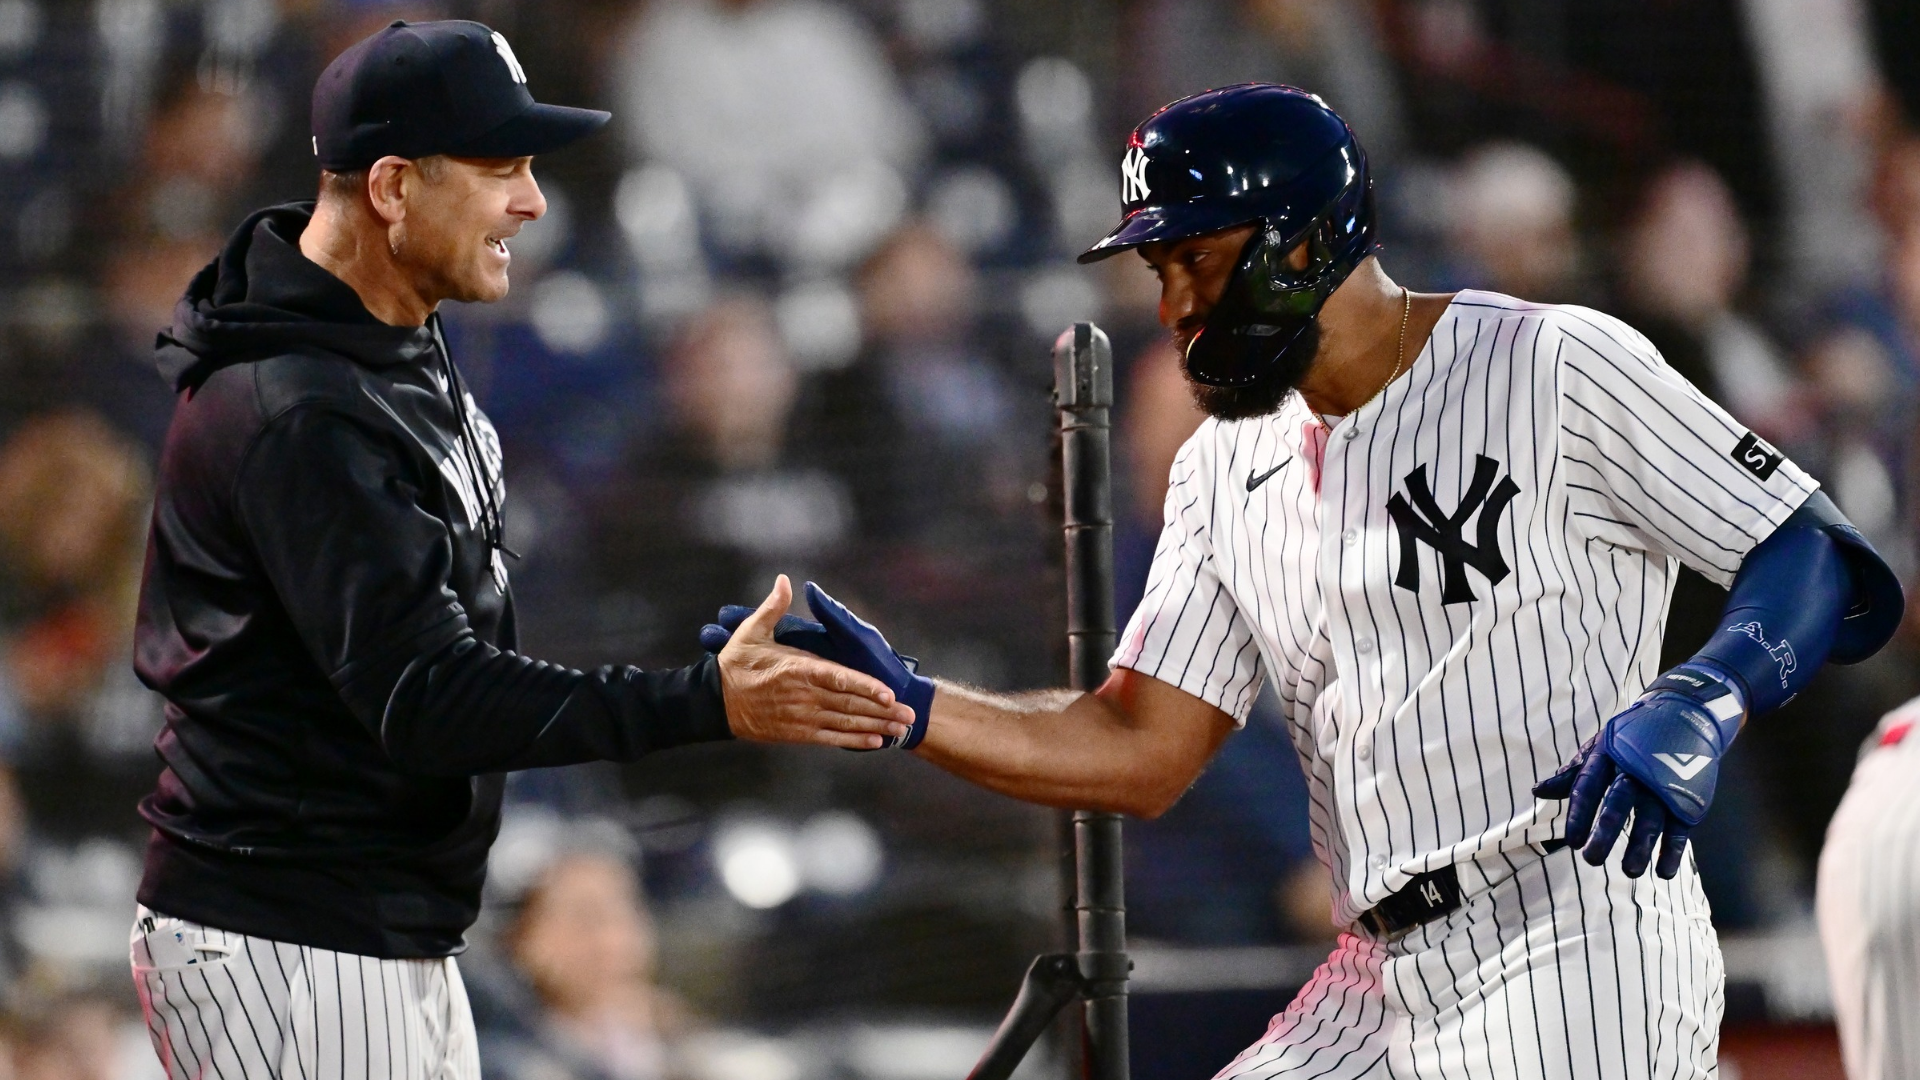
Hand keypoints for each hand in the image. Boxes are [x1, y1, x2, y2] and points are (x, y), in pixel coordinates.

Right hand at [715, 576, 914, 749]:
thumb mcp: (752, 631)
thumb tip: (785, 580)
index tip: (888, 692)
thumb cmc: (737, 664)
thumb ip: (773, 608)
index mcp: (798, 669)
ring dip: (876, 726)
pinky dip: (854, 740)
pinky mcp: (797, 733)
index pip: (838, 679)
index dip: (865, 686)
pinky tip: (875, 741)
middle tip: (910, 714)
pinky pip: (831, 738)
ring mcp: (801, 717)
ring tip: (902, 729)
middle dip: (883, 710)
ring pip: (845, 723)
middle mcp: (803, 696)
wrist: (716, 702)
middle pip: (849, 704)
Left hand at [1532, 664, 1743, 878]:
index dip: (1579, 814)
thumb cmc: (1631, 739)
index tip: (1572, 842)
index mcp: (1607, 757)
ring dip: (1641, 846)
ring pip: (1651, 817)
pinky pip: (1679, 826)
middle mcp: (1635, 771)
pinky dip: (1673, 849)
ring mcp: (1663, 784)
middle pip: (1618, 803)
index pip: (1587, 787)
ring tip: (1629, 871)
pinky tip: (1663, 871)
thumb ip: (1572, 774)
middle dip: (1605, 831)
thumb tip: (1536, 792)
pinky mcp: (1686, 795)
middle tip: (1591, 860)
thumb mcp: (1600, 748)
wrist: (1683, 713)